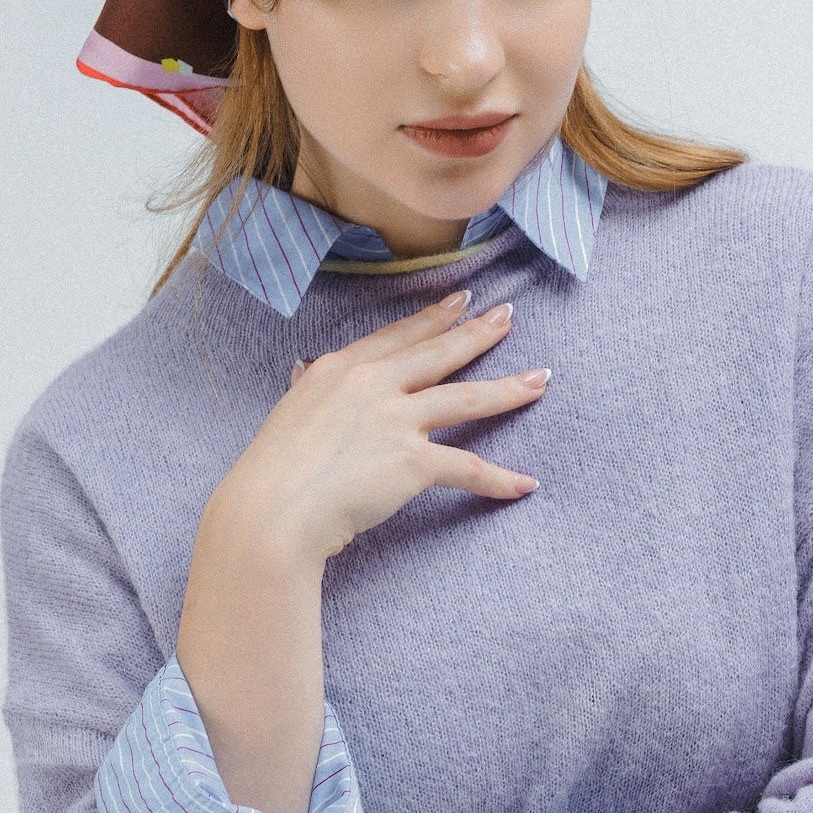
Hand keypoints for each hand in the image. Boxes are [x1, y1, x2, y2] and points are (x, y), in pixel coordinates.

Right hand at [216, 289, 549, 565]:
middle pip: (439, 353)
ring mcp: (396, 420)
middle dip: (479, 333)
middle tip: (509, 317)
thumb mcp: (287, 413)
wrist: (273, 509)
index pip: (399, 336)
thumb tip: (304, 373)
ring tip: (541, 381)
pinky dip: (500, 479)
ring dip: (509, 389)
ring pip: (466, 398)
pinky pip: (467, 468)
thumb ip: (306, 390)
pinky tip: (526, 484)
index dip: (433, 318)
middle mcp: (372, 384)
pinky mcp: (412, 461)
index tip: (461, 302)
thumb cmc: (271, 471)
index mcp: (340, 369)